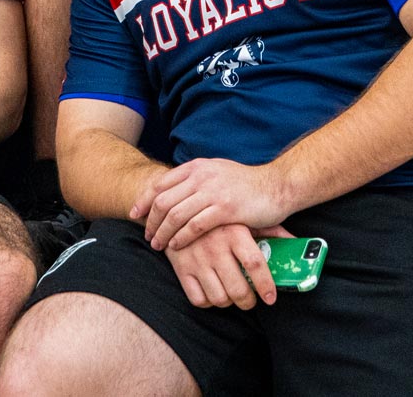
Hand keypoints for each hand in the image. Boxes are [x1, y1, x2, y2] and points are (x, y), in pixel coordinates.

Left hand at [132, 158, 291, 252]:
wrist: (276, 186)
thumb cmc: (246, 184)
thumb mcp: (216, 171)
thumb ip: (196, 178)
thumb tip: (172, 190)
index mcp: (197, 166)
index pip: (160, 183)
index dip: (144, 201)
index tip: (135, 215)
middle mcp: (202, 176)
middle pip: (164, 200)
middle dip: (151, 221)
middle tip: (147, 236)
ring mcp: (213, 192)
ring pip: (176, 215)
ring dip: (163, 233)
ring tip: (158, 245)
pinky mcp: (225, 209)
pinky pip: (195, 226)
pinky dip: (182, 238)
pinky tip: (177, 246)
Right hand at [165, 222, 290, 309]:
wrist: (179, 207)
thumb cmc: (220, 217)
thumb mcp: (244, 218)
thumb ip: (271, 231)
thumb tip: (297, 242)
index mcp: (235, 232)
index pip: (255, 264)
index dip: (266, 285)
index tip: (271, 298)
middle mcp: (215, 246)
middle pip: (238, 288)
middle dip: (248, 302)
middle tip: (251, 300)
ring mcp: (197, 259)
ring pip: (219, 298)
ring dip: (229, 302)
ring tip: (233, 295)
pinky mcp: (181, 268)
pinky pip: (198, 299)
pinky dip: (208, 302)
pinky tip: (213, 292)